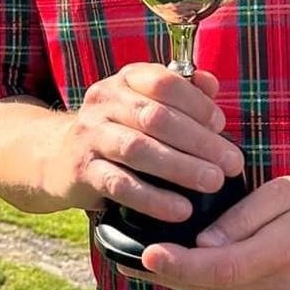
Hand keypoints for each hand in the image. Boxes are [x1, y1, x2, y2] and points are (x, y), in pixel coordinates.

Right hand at [51, 64, 243, 223]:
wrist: (58, 157)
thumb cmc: (118, 128)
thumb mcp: (145, 103)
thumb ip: (182, 92)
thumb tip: (212, 84)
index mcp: (126, 80)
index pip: (164, 82)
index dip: (196, 103)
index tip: (221, 125)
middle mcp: (104, 101)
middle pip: (156, 117)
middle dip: (199, 141)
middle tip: (231, 163)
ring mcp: (90, 135)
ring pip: (138, 149)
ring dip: (181, 167)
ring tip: (212, 182)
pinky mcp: (82, 171)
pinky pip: (120, 184)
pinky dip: (154, 198)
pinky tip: (180, 209)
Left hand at [130, 175, 289, 289]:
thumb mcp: (284, 191)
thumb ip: (241, 217)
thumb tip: (201, 243)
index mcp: (288, 253)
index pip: (224, 267)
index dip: (181, 265)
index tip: (147, 255)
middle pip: (212, 285)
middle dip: (169, 270)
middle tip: (126, 254)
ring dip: (189, 276)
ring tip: (161, 254)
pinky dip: (212, 284)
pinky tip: (204, 264)